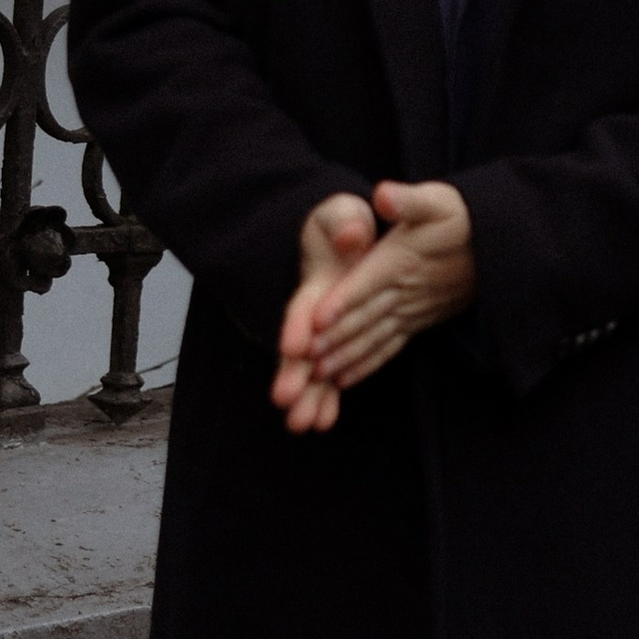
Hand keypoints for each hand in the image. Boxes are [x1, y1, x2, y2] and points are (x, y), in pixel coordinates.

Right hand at [273, 193, 378, 433]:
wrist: (348, 232)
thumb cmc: (345, 221)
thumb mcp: (345, 213)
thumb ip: (347, 223)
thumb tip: (352, 234)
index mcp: (318, 279)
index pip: (305, 305)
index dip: (298, 325)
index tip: (295, 347)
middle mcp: (315, 310)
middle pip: (300, 345)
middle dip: (292, 373)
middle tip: (286, 401)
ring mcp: (323, 329)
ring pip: (312, 367)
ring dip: (307, 395)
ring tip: (301, 425)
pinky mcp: (335, 340)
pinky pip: (330, 373)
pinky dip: (326, 396)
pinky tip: (324, 421)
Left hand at [277, 179, 476, 430]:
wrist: (494, 245)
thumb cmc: (459, 218)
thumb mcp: (436, 200)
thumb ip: (408, 201)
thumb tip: (383, 195)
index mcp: (402, 259)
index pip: (366, 283)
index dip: (341, 301)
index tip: (315, 319)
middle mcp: (406, 290)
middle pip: (365, 317)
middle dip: (335, 339)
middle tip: (305, 359)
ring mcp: (412, 310)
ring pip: (375, 337)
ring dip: (347, 356)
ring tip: (320, 374)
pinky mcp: (418, 321)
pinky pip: (390, 347)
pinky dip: (368, 363)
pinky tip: (345, 380)